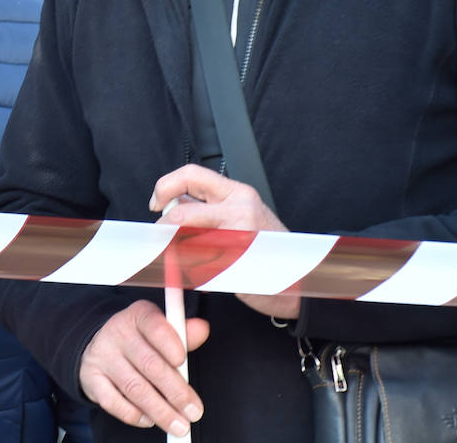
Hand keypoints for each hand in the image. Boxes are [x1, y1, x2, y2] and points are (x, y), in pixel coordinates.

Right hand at [79, 300, 208, 435]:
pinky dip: (135, 415)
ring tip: (179, 425)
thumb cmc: (139, 340)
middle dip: (175, 392)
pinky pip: (114, 402)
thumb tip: (201, 329)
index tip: (182, 361)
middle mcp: (118, 333)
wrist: (99, 345)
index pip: (154, 325)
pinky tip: (150, 420)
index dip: (169, 342)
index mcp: (138, 316)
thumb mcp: (159, 331)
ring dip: (160, 411)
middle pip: (149, 364)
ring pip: (134, 388)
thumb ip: (182, 334)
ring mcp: (102, 356)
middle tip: (193, 410)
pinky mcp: (91, 379)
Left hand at [150, 164, 299, 319]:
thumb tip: (172, 203)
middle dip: (163, 227)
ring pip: (185, 244)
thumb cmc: (267, 248)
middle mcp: (239, 210)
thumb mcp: (241, 215)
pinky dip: (195, 273)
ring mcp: (238, 239)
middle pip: (181, 213)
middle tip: (160, 236)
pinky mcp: (236, 267)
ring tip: (198, 260)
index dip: (165, 186)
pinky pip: (198, 268)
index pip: (190, 175)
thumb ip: (208, 206)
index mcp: (238, 193)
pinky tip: (212, 274)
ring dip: (182, 255)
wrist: (300, 281)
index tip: (156, 204)